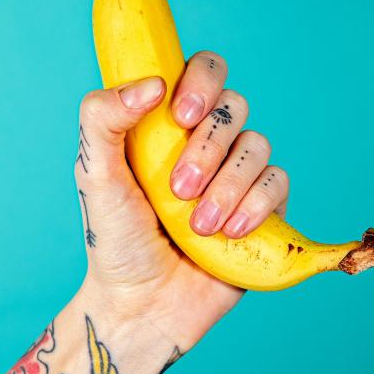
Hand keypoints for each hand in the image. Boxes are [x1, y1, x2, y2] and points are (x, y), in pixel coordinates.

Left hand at [75, 51, 288, 349]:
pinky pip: (278, 183)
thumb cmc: (115, 237)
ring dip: (228, 185)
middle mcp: (207, 142)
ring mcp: (237, 175)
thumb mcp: (94, 176)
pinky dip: (255, 205)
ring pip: (258, 145)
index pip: (204, 70)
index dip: (202, 81)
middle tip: (177, 191)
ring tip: (197, 225)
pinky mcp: (263, 208)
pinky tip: (227, 233)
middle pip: (235, 106)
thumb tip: (152, 83)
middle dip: (207, 148)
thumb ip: (102, 119)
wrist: (142, 304)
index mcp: (169, 123)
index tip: (180, 115)